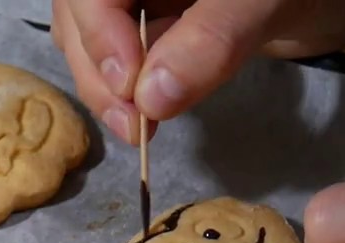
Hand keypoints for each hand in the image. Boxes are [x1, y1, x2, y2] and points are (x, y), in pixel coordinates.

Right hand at [50, 0, 344, 144]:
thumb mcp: (264, 2)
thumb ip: (211, 39)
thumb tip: (151, 99)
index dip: (99, 37)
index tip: (130, 90)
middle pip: (81, 16)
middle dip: (100, 73)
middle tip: (133, 126)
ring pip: (87, 39)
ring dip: (106, 88)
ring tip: (138, 127)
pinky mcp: (143, 24)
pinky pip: (113, 54)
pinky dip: (124, 89)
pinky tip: (146, 114)